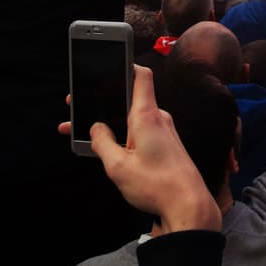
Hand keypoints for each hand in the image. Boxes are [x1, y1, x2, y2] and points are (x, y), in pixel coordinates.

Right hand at [59, 67, 221, 233]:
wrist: (189, 204)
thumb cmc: (156, 185)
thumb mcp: (118, 166)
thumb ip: (102, 142)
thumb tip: (96, 128)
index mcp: (146, 115)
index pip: (140, 76)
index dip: (125, 65)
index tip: (107, 62)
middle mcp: (158, 118)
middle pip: (129, 99)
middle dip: (102, 102)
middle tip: (76, 106)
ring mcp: (164, 131)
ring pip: (132, 119)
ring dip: (110, 123)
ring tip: (82, 132)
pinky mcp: (166, 144)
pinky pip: (140, 132)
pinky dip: (123, 135)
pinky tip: (107, 148)